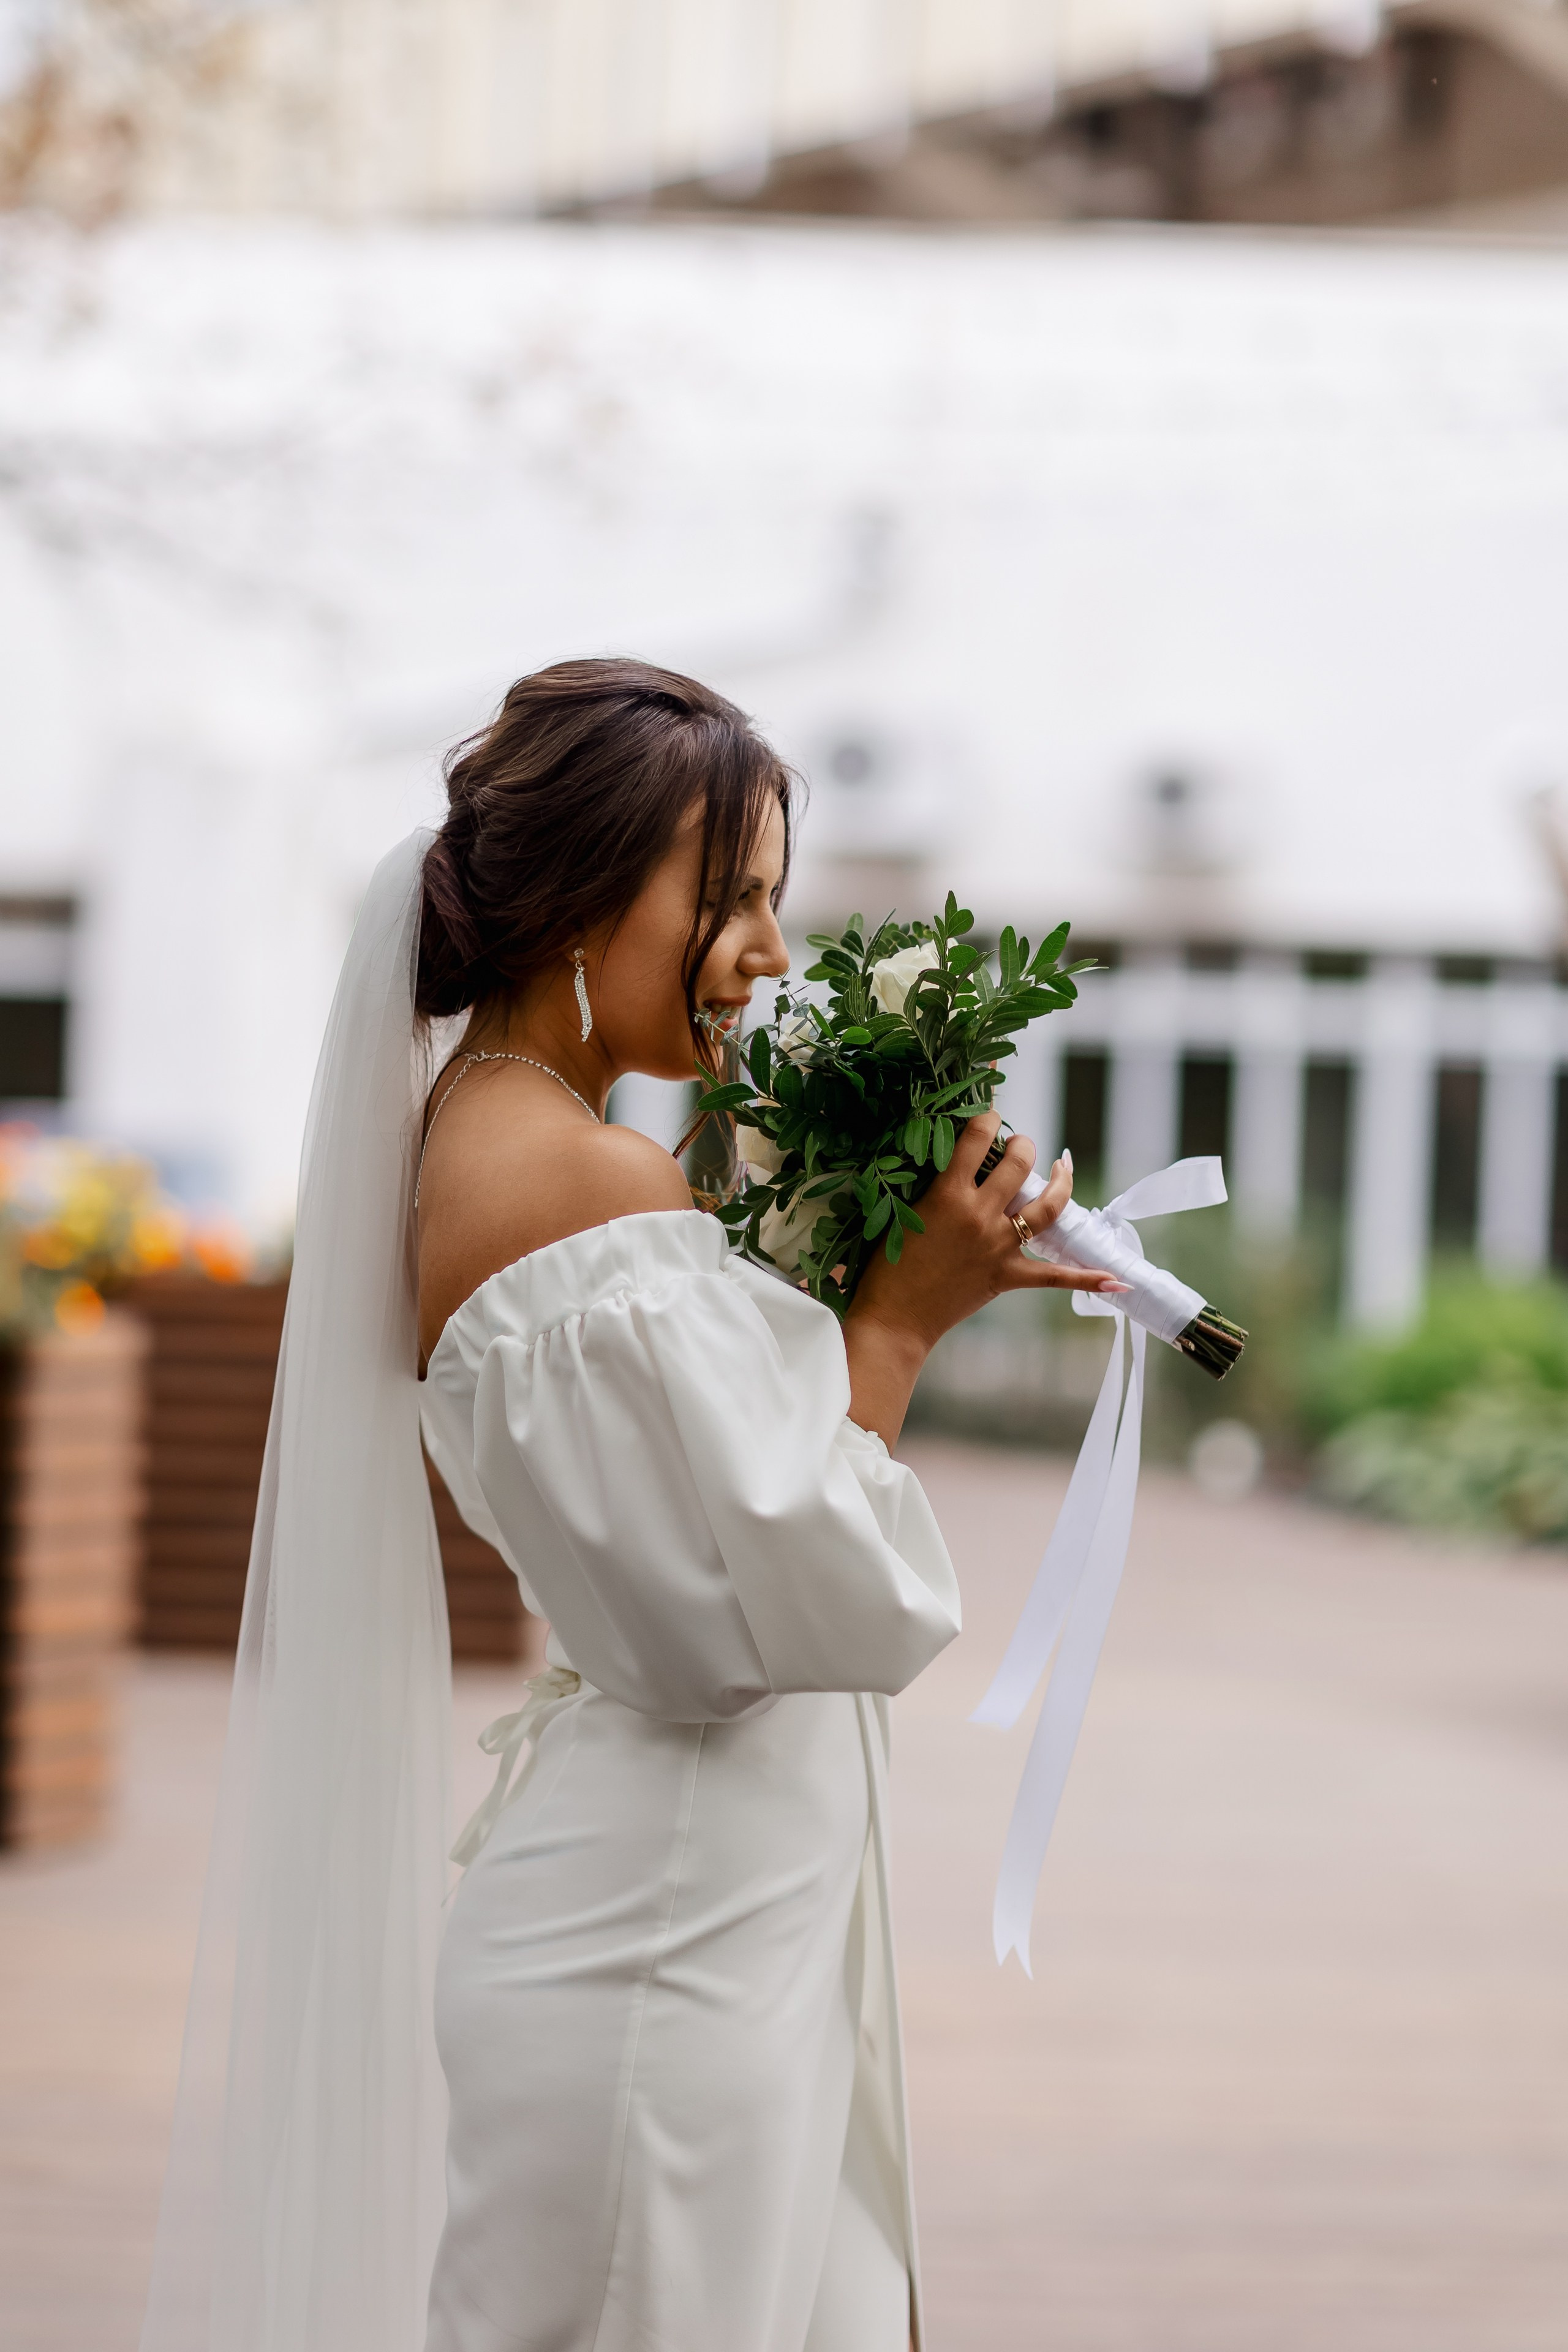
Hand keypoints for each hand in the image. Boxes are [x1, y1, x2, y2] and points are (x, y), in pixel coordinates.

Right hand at [841, 1115, 1126, 1444]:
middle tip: (1019, 1145)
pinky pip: (1055, 1277)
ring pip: (1046, 1207)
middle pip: (1019, 1164)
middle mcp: (979, 1215)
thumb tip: (942, 1159)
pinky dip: (1087, 1279)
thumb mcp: (897, 1213)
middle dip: (1024, 1145)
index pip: (975, 1138)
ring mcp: (998, 1246)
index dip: (986, 1117)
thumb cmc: (884, 1266)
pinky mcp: (1007, 1277)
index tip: (988, 1116)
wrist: (893, 1319)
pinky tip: (1117, 1281)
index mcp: (946, 1195)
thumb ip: (924, 1186)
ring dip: (1060, 1182)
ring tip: (1061, 1166)